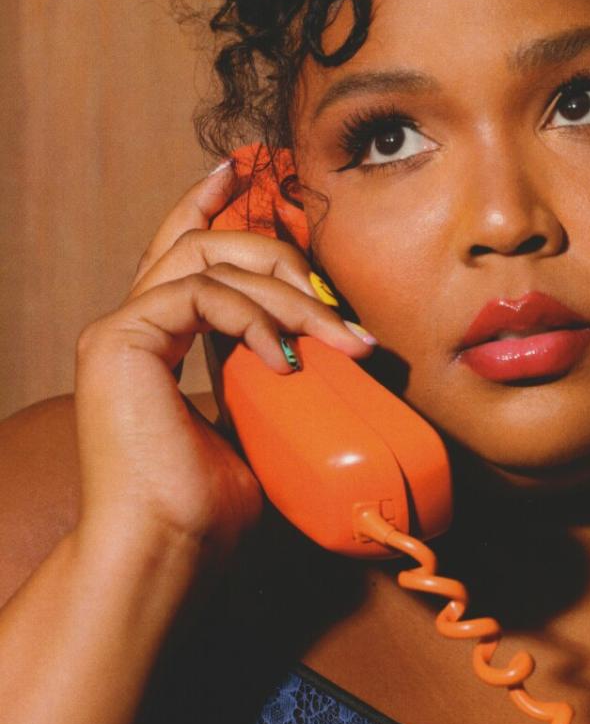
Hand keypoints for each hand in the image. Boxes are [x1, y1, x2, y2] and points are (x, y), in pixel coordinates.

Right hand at [73, 160, 371, 558]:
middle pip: (204, 243)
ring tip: (335, 340)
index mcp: (156, 341)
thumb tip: (336, 355)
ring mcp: (120, 331)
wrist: (171, 551)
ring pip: (210, 262)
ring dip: (287, 292)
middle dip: (279, 252)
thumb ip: (275, 375)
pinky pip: (200, 293)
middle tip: (335, 304)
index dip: (212, 203)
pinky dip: (253, 318)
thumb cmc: (211, 508)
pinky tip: (283, 358)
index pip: (185, 252)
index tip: (247, 171)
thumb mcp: (261, 424)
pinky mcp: (118, 341)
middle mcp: (131, 327)